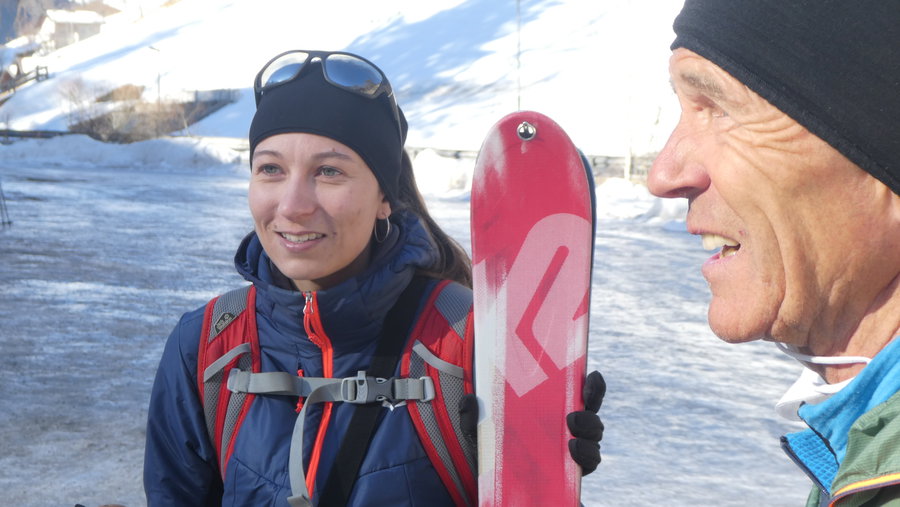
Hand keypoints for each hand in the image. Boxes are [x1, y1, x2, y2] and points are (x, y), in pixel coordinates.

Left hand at [459, 370, 604, 476]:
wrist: (503, 484)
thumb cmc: (497, 448)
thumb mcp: (482, 433)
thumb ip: (474, 418)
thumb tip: (469, 400)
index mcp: (554, 407)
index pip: (580, 391)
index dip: (592, 384)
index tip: (590, 376)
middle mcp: (570, 425)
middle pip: (592, 412)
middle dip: (589, 412)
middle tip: (571, 418)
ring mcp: (576, 445)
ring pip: (595, 436)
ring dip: (588, 436)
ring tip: (571, 443)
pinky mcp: (575, 468)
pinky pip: (592, 461)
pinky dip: (587, 457)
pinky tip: (572, 454)